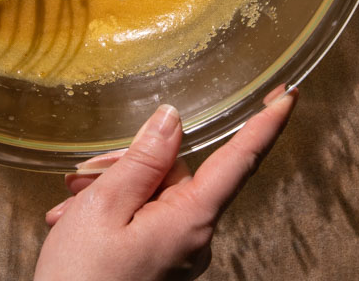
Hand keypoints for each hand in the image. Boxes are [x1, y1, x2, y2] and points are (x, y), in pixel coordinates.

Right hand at [34, 86, 297, 280]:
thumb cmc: (81, 280)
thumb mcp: (104, 206)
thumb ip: (144, 159)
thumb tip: (172, 120)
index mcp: (192, 221)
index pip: (240, 161)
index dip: (265, 125)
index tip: (289, 96)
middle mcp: (196, 239)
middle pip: (178, 172)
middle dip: (130, 163)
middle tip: (82, 177)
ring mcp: (180, 254)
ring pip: (156, 194)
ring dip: (112, 190)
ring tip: (70, 208)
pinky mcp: (162, 264)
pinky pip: (147, 219)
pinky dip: (113, 212)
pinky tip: (75, 221)